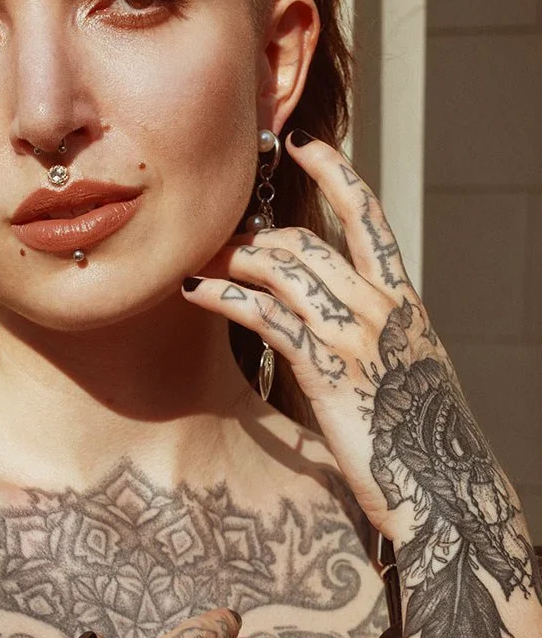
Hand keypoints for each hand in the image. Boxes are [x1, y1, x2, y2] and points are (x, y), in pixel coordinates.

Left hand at [182, 133, 540, 637]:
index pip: (370, 221)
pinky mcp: (326, 368)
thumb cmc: (420, 445)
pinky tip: (194, 290)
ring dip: (234, 261)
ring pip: (284, 270)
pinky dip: (223, 296)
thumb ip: (373, 347)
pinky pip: (265, 316)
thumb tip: (333, 335)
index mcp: (404, 305)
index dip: (336, 176)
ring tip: (202, 265)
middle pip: (308, 242)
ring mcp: (355, 336)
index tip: (305, 146)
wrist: (443, 490)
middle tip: (221, 246)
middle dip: (257, 237)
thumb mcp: (405, 379)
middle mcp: (382, 309)